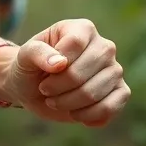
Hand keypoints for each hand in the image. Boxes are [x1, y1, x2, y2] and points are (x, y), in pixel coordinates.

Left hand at [0, 19, 129, 126]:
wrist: (35, 89)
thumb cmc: (31, 66)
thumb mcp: (25, 55)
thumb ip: (37, 52)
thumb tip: (60, 62)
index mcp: (83, 29)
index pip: (75, 44)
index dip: (56, 65)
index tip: (44, 73)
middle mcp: (104, 46)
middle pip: (83, 72)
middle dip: (59, 87)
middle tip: (45, 90)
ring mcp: (114, 70)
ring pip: (95, 93)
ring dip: (68, 103)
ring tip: (55, 101)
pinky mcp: (121, 92)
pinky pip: (110, 108)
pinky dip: (88, 116)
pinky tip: (74, 113)